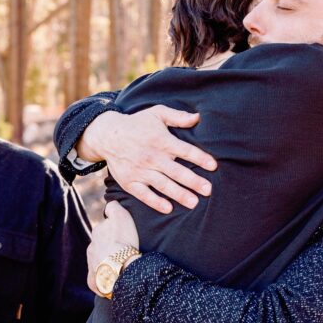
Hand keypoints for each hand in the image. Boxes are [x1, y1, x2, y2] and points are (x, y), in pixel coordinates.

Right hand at [76, 106, 217, 213]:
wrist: (108, 135)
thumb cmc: (137, 123)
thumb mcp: (157, 113)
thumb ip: (178, 116)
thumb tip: (198, 117)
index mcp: (162, 141)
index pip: (185, 150)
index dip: (200, 158)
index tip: (213, 166)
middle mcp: (153, 157)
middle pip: (177, 171)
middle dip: (193, 181)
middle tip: (208, 190)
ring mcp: (141, 171)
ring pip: (163, 185)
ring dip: (179, 194)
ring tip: (194, 202)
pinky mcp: (130, 181)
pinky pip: (143, 194)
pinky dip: (155, 201)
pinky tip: (168, 208)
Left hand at [87, 201, 140, 296]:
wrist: (121, 270)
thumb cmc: (124, 242)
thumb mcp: (121, 216)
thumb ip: (113, 207)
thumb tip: (109, 204)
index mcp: (97, 232)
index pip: (104, 227)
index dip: (114, 230)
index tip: (122, 234)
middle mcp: (91, 247)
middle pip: (100, 245)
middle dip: (109, 246)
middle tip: (123, 250)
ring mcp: (91, 265)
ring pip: (99, 261)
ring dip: (107, 261)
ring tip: (121, 265)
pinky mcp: (93, 281)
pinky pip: (98, 279)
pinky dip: (105, 278)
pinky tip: (116, 278)